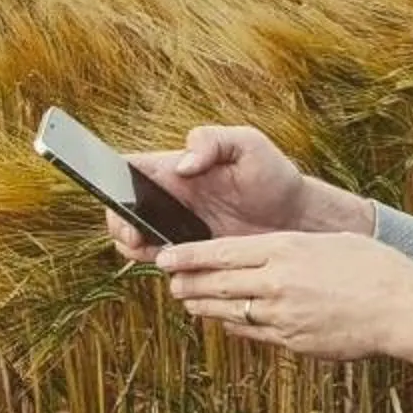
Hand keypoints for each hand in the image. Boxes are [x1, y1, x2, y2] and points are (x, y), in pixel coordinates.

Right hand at [106, 125, 368, 264]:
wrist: (299, 220)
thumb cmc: (274, 175)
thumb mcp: (248, 145)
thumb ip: (213, 142)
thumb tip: (182, 165)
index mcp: (174, 169)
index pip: (128, 170)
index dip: (113, 184)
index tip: (124, 202)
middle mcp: (170, 199)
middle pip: (121, 211)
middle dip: (118, 226)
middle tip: (135, 237)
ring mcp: (178, 230)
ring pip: (136, 241)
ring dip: (135, 250)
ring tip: (157, 255)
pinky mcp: (193, 256)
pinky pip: (164, 266)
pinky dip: (163, 270)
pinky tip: (178, 270)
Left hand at [161, 231, 412, 385]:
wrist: (403, 308)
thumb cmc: (374, 268)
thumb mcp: (328, 244)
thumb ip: (291, 250)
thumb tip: (263, 255)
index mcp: (286, 250)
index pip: (222, 252)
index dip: (188, 255)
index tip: (165, 256)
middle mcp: (277, 283)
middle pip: (217, 283)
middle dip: (188, 282)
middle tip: (169, 280)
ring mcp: (282, 316)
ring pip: (228, 311)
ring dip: (204, 306)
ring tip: (189, 301)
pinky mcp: (292, 341)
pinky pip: (252, 332)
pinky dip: (234, 324)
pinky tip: (226, 320)